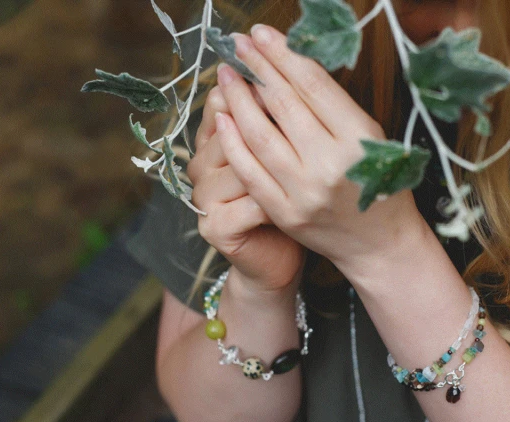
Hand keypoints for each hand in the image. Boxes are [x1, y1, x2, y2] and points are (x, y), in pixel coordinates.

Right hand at [188, 85, 303, 293]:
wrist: (278, 260)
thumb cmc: (289, 202)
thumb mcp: (284, 157)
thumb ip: (279, 124)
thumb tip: (292, 77)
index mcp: (212, 142)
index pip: (222, 104)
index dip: (252, 89)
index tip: (282, 73)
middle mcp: (201, 165)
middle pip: (230, 128)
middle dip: (267, 115)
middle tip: (304, 110)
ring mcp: (204, 197)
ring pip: (240, 164)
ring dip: (276, 158)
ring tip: (308, 154)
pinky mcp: (215, 228)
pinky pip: (249, 204)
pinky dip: (277, 199)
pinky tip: (301, 194)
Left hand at [213, 25, 429, 273]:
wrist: (380, 244)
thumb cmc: (381, 184)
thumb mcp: (372, 138)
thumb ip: (333, 108)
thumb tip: (288, 67)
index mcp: (359, 140)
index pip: (313, 86)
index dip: (283, 55)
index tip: (262, 34)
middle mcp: (331, 165)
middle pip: (283, 105)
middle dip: (257, 68)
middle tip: (238, 45)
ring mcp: (305, 191)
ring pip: (260, 135)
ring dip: (238, 100)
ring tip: (226, 76)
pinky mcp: (285, 212)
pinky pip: (250, 170)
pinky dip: (233, 141)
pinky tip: (223, 118)